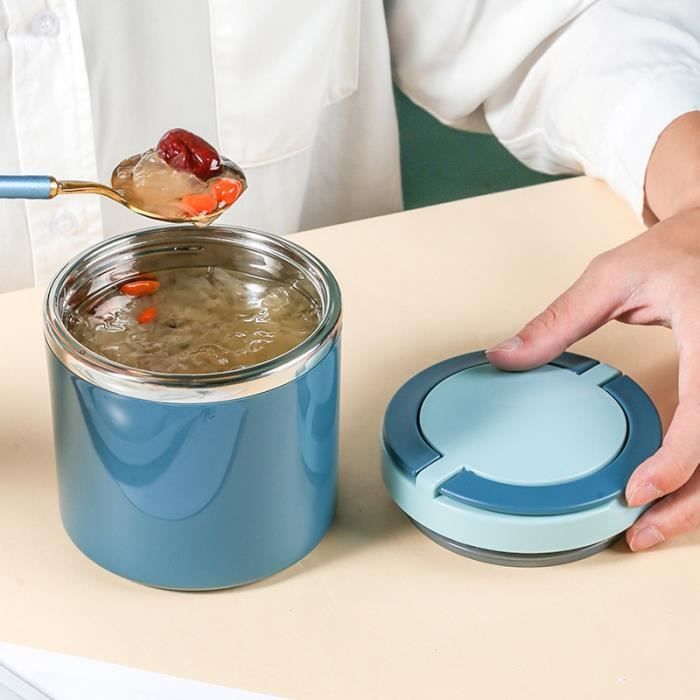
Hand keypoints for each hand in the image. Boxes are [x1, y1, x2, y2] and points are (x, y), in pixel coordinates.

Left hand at [487, 206, 699, 551]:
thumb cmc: (673, 251)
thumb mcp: (611, 277)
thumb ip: (558, 321)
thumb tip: (504, 357)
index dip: (676, 461)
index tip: (636, 493)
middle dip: (688, 503)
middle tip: (641, 533)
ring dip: (698, 498)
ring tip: (654, 525)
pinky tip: (676, 492)